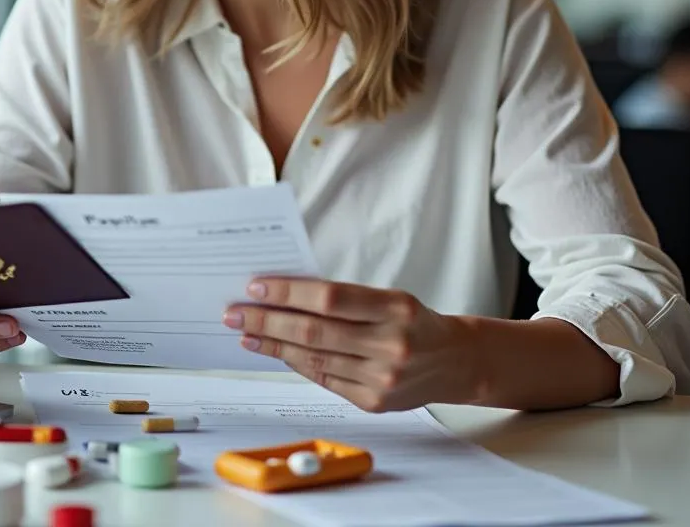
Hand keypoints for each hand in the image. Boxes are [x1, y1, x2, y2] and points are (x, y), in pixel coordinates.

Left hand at [223, 277, 476, 411]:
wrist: (455, 362)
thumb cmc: (414, 321)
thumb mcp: (388, 297)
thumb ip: (342, 298)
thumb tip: (283, 294)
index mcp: (395, 308)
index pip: (329, 297)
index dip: (288, 292)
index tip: (255, 287)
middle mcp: (390, 345)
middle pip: (313, 332)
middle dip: (266, 321)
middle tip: (235, 313)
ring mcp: (381, 378)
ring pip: (313, 359)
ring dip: (272, 345)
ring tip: (245, 333)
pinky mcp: (372, 402)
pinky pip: (323, 378)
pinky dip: (295, 363)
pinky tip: (274, 352)